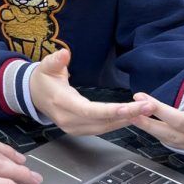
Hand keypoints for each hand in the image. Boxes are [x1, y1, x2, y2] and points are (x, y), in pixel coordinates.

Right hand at [29, 49, 154, 134]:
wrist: (33, 95)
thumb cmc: (43, 79)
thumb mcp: (46, 66)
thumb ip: (56, 60)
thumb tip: (65, 53)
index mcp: (62, 103)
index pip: (89, 110)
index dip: (111, 110)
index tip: (131, 107)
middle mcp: (68, 119)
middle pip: (102, 121)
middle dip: (128, 115)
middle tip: (149, 107)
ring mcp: (73, 128)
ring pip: (104, 128)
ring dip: (126, 120)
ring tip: (146, 111)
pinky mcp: (78, 130)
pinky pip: (101, 129)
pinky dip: (118, 123)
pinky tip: (132, 116)